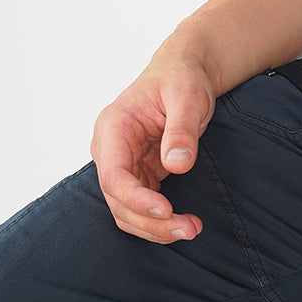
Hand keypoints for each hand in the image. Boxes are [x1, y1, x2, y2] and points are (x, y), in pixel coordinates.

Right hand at [90, 55, 215, 243]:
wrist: (183, 72)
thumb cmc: (182, 78)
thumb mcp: (188, 96)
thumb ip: (181, 129)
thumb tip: (177, 165)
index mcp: (113, 127)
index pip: (113, 175)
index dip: (136, 199)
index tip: (166, 210)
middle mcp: (110, 149)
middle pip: (119, 200)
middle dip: (151, 221)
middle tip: (189, 229)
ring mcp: (122, 163)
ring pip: (127, 209)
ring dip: (155, 226)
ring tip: (191, 229)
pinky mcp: (137, 173)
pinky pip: (141, 205)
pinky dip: (159, 219)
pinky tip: (182, 223)